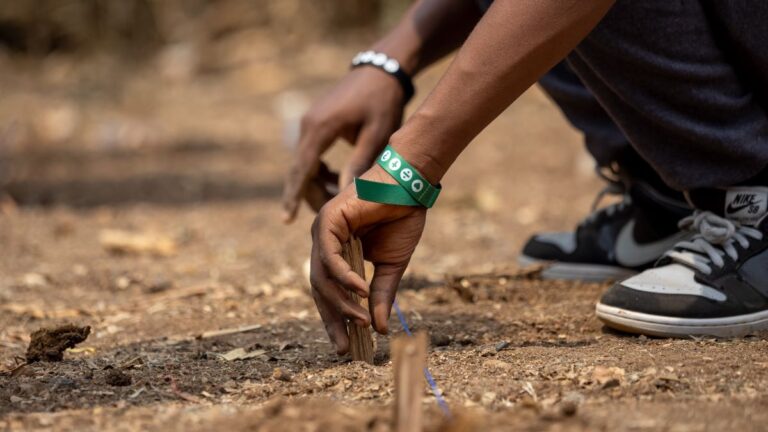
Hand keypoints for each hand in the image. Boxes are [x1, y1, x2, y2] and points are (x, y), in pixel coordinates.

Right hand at [282, 67, 404, 222]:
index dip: (294, 196)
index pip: (303, 170)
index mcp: (321, 128)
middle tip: (324, 214)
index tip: (287, 219)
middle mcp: (308, 125)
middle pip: (300, 170)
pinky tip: (335, 177)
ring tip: (336, 195)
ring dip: (317, 182)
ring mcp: (309, 122)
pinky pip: (310, 153)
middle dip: (309, 194)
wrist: (381, 71)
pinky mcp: (315, 122)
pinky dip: (319, 169)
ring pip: (305, 163)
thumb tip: (345, 196)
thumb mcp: (375, 136)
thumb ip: (359, 165)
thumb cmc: (383, 103)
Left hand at [310, 165, 425, 353]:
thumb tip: (381, 329)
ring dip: (342, 301)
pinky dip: (344, 276)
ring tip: (361, 320)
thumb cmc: (401, 219)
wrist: (410, 187)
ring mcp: (322, 230)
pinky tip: (361, 290)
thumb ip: (382, 294)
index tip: (345, 346)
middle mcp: (324, 242)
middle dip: (333, 319)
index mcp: (336, 252)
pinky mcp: (327, 220)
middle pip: (320, 289)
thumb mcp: (391, 267)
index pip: (329, 292)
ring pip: (322, 277)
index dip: (336, 320)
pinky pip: (330, 257)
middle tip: (345, 345)